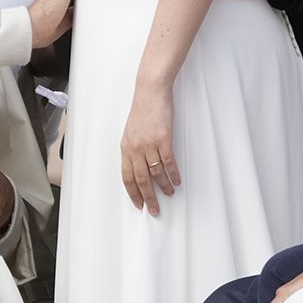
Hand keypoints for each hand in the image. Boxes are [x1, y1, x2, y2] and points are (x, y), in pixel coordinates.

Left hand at [120, 84, 179, 215]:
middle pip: (141, 179)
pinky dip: (173, 174)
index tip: (139, 204)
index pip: (127, 176)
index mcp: (126, 148)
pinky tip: (177, 181)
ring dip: (163, 186)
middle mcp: (135, 148)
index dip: (133, 193)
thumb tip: (139, 167)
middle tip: (154, 210)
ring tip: (169, 194)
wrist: (150, 92)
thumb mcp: (131, 131)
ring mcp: (149, 144)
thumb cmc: (142, 110)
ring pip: (156, 173)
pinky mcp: (163, 139)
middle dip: (148, 197)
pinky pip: (168, 162)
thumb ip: (133, 149)